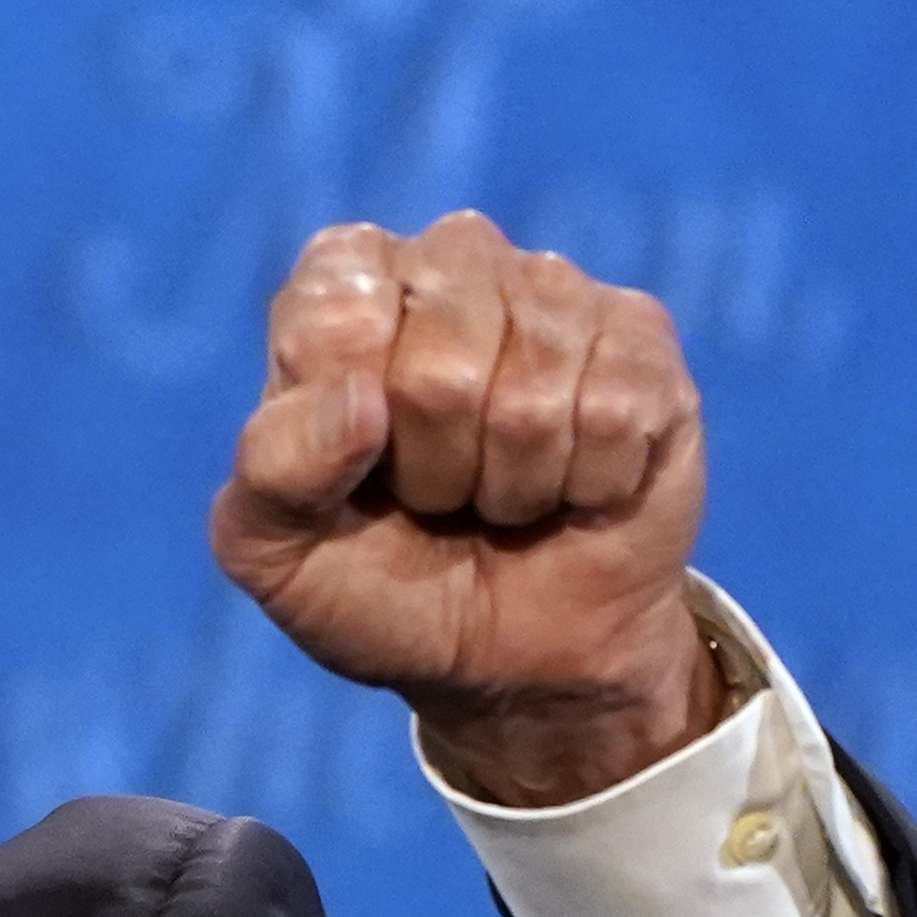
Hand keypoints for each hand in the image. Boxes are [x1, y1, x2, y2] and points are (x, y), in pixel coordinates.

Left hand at [209, 210, 727, 806]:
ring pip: (534, 395)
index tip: (358, 465)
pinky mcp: (642, 340)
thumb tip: (360, 401)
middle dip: (434, 468)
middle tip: (434, 494)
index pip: (334, 318)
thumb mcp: (273, 549)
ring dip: (512, 483)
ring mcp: (555, 292)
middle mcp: (449, 262)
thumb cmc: (375, 584)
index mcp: (338, 289)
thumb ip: (275, 467)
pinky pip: (618, 413)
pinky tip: (574, 485)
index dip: (346, 423)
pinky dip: (589, 484)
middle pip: (440, 365)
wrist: (504, 655)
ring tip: (498, 491)